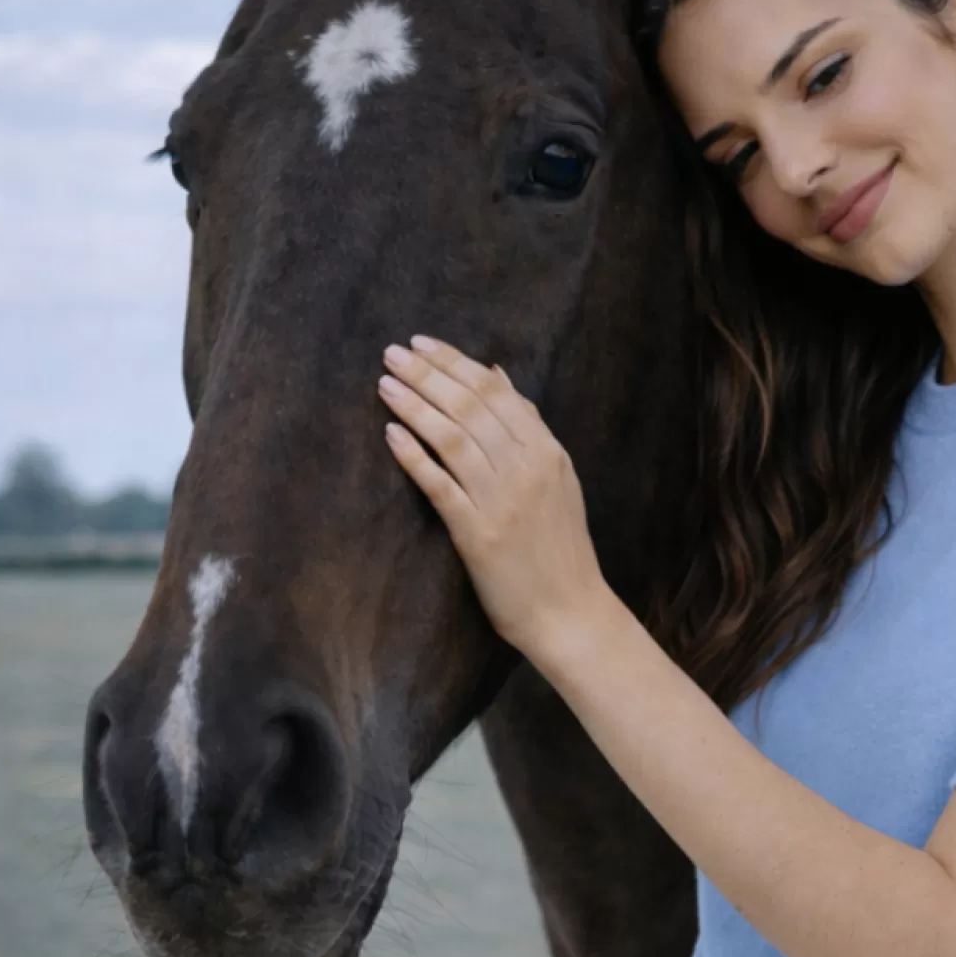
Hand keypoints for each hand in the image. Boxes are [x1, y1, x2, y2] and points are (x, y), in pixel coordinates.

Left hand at [377, 335, 607, 655]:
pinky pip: (440, 485)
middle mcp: (527, 469)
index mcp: (548, 452)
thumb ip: (529, 427)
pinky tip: (391, 434)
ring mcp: (502, 501)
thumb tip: (499, 376)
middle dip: (428, 375)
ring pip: (453, 437)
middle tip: (392, 353)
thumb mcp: (558, 478)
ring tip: (385, 383)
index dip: (455, 363)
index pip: (496, 392)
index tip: (422, 344)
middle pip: (470, 407)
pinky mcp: (478, 534)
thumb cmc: (560, 548)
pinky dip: (414, 456)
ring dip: (415, 405)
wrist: (570, 612)